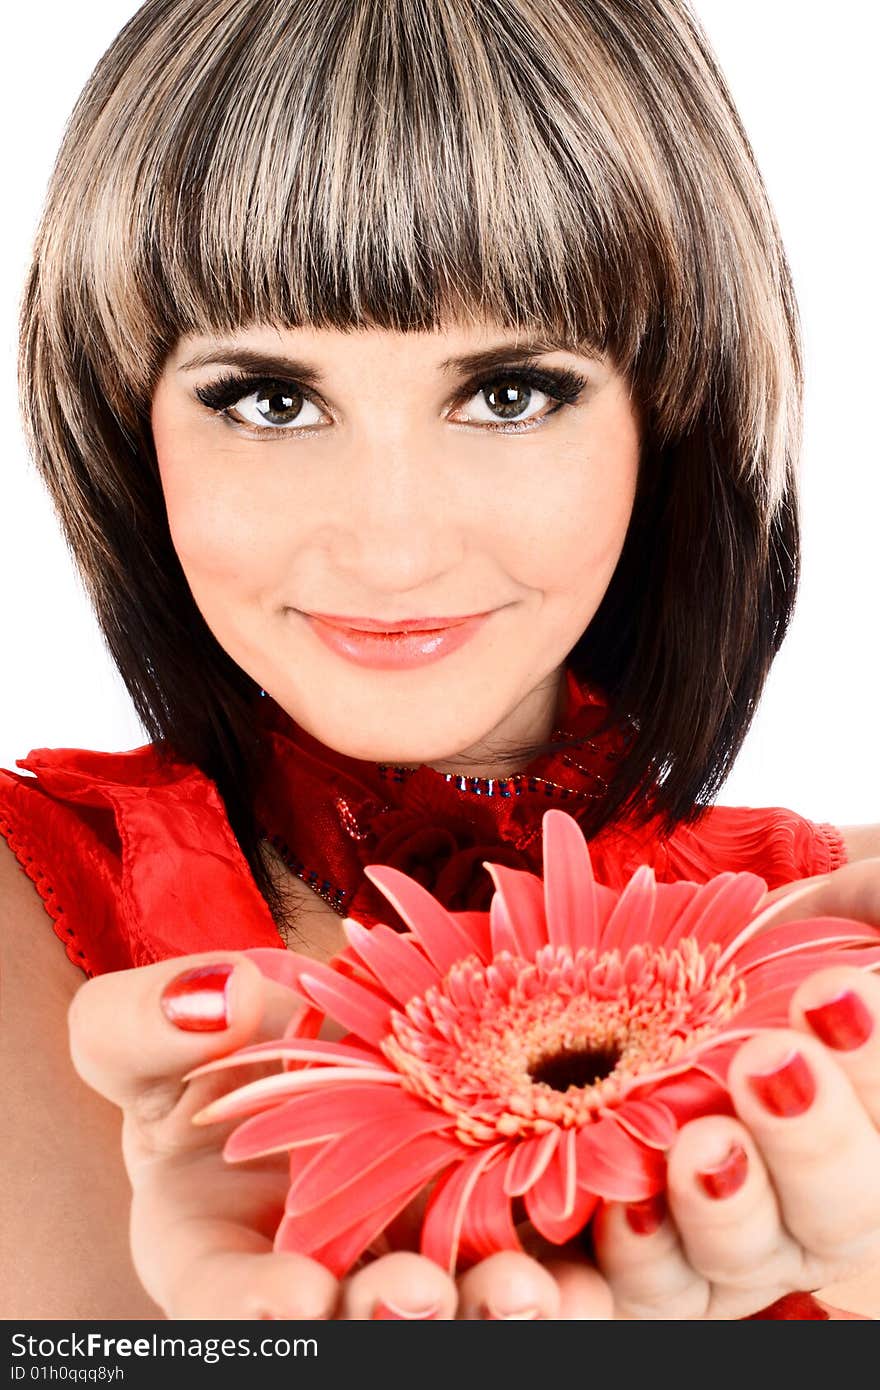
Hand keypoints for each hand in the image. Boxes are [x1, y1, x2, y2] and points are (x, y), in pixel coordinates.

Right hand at [68, 951, 614, 1318]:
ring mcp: (442, 1257)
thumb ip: (146, 1021)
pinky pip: (571, 1256)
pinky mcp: (528, 1221)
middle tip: (425, 1296)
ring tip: (533, 1289)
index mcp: (233, 1266)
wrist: (314, 1047)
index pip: (229, 1310)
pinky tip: (627, 1217)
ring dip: (509, 1313)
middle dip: (399, 1326)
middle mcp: (341, 1287)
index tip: (290, 1295)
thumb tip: (218, 997)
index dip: (254, 1317)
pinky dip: (601, 1247)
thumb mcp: (148, 1033)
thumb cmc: (207, 1059)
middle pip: (370, 1334)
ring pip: (482, 1314)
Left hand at [581, 858, 879, 1317]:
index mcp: (873, 1123)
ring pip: (748, 1256)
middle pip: (845, 1211)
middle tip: (769, 1062)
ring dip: (728, 1206)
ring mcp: (742, 1239)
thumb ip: (876, 907)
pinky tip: (608, 1216)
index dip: (874, 1063)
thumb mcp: (849, 911)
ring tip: (702, 1145)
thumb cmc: (774, 946)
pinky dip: (627, 1262)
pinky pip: (646, 1287)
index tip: (836, 990)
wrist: (663, 975)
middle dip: (815, 1139)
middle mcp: (824, 1200)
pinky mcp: (653, 1258)